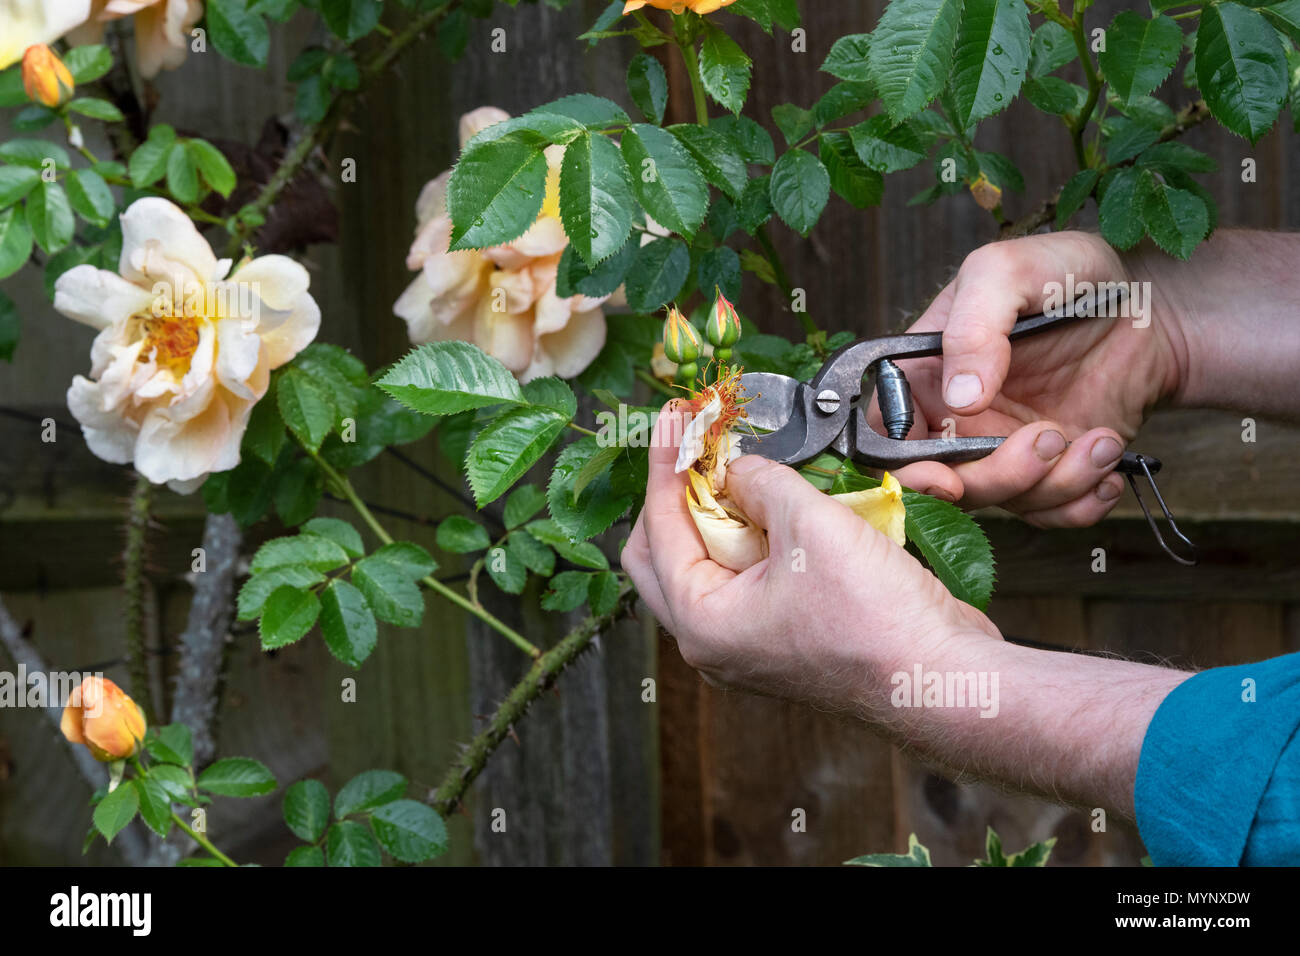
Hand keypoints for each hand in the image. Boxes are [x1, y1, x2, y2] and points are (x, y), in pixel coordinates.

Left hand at [623, 402, 1189, 819]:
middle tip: (697, 441)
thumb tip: (738, 467)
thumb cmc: (878, 621)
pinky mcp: (785, 638)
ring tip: (737, 463)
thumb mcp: (811, 524)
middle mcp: (714, 641)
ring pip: (709, 563)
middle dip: (679, 492)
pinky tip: (778, 502)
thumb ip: (762, 482)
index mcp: (702, 622)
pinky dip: (754, 536)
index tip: (675, 416)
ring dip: (718, 512)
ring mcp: (749, 643)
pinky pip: (750, 577)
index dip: (666, 463)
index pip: (658, 528)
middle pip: (665, 552)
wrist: (945, 681)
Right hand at [879, 231, 1187, 527]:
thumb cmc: (1072, 275)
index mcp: (927, 374)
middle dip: (997, 477)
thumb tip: (959, 396)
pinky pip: (1051, 514)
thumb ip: (974, 325)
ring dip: (1057, 482)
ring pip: (1004, 502)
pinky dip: (1082, 501)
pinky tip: (1108, 457)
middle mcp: (957, 420)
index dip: (905, 469)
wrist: (1152, 304)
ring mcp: (1003, 449)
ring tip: (1100, 439)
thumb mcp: (1011, 272)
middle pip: (946, 484)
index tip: (946, 477)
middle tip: (1048, 440)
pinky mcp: (1051, 472)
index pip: (887, 437)